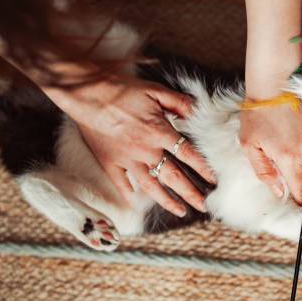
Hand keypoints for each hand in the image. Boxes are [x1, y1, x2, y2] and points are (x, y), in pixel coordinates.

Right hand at [44, 74, 215, 216]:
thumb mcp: (156, 90)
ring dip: (167, 200)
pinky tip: (136, 202)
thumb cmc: (122, 89)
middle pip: (174, 177)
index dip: (203, 168)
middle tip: (203, 206)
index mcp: (160, 133)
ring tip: (180, 211)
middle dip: (191, 194)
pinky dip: (128, 193)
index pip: (188, 155)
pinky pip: (121, 182)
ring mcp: (127, 159)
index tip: (214, 180)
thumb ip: (179, 103)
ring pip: (151, 186)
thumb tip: (198, 111)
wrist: (87, 93)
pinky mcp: (110, 162)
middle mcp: (146, 151)